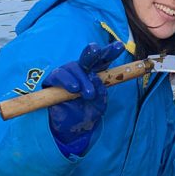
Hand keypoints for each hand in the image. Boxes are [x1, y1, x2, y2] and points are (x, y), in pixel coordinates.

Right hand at [43, 41, 124, 155]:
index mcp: (96, 72)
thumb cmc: (88, 112)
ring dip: (82, 79)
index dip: (111, 52)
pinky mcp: (54, 80)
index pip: (104, 60)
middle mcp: (83, 69)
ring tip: (88, 94)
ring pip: (74, 67)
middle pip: (89, 56)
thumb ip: (100, 92)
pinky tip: (74, 88)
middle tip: (96, 50)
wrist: (72, 129)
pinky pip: (59, 74)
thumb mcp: (99, 104)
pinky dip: (67, 80)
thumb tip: (95, 79)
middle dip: (93, 51)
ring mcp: (68, 73)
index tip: (120, 46)